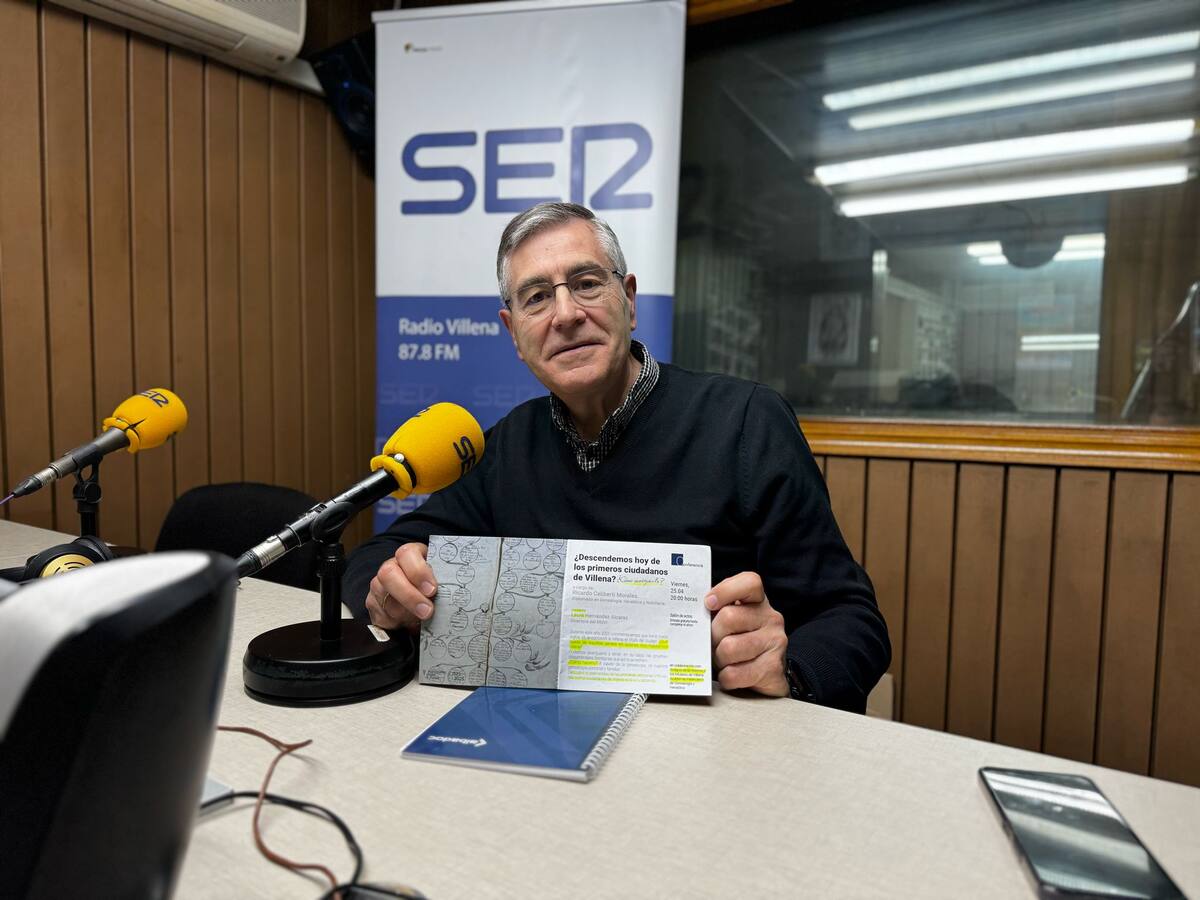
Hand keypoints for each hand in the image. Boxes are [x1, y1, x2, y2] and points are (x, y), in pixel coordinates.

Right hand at [365, 542, 436, 633]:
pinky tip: (409, 623)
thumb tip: (454, 593)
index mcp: (409, 555)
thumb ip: (443, 581)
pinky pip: (381, 616)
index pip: (406, 554)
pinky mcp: (373, 605)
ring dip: (405, 613)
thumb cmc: (432, 586)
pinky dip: (397, 623)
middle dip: (409, 595)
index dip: (418, 571)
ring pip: (385, 599)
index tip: (432, 589)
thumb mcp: (440, 579)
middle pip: (388, 574)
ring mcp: (378, 586)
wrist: (417, 600)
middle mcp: (390, 567)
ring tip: (421, 619)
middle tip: (427, 611)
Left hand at [706, 571, 788, 697]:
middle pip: (728, 617)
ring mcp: (775, 642)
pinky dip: (725, 677)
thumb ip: (715, 612)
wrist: (767, 674)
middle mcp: (771, 618)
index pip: (749, 583)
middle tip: (713, 644)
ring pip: (729, 648)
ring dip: (718, 659)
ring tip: (723, 661)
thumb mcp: (730, 622)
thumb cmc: (740, 642)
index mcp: (758, 601)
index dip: (725, 590)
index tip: (708, 603)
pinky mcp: (773, 668)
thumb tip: (689, 613)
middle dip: (713, 635)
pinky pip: (734, 673)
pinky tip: (731, 674)